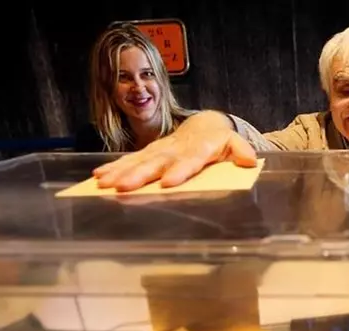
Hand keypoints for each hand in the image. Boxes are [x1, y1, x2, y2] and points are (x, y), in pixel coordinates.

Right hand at [93, 111, 256, 191]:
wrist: (204, 125)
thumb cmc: (219, 140)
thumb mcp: (234, 144)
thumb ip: (241, 151)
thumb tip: (249, 160)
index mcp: (198, 149)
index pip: (189, 160)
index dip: (179, 170)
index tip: (168, 182)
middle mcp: (174, 149)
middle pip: (156, 162)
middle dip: (139, 175)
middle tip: (124, 187)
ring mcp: (159, 150)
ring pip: (138, 161)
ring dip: (121, 172)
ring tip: (104, 184)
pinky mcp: (149, 153)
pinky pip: (130, 160)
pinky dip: (114, 167)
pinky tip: (99, 177)